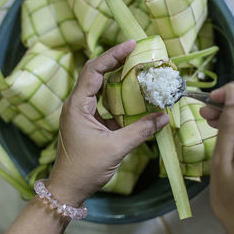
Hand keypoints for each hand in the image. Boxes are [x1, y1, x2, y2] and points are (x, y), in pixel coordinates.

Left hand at [46, 40, 169, 205]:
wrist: (68, 188)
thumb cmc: (86, 168)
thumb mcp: (115, 148)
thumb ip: (140, 131)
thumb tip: (164, 116)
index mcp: (77, 105)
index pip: (94, 71)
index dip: (112, 55)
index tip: (131, 45)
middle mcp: (77, 104)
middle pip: (96, 73)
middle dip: (116, 61)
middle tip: (137, 52)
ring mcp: (82, 113)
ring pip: (100, 86)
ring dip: (117, 77)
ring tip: (137, 68)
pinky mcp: (89, 122)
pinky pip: (104, 101)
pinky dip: (119, 96)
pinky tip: (133, 95)